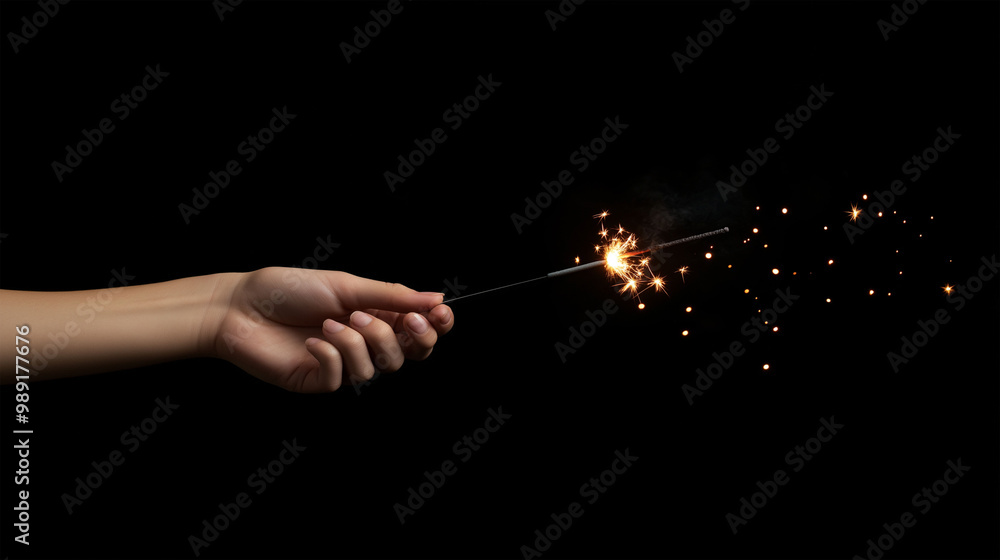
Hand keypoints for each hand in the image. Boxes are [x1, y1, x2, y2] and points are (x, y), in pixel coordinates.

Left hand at [206, 267, 453, 392]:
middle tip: (398, 319)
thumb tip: (436, 297)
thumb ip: (392, 296)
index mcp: (375, 315)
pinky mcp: (319, 381)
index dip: (435, 326)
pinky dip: (331, 356)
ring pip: (378, 368)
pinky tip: (312, 341)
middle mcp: (363, 342)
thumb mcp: (346, 285)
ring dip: (359, 342)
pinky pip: (343, 379)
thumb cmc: (289, 289)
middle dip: (408, 338)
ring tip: (331, 323)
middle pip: (408, 354)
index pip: (418, 330)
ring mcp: (342, 364)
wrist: (240, 308)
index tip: (440, 313)